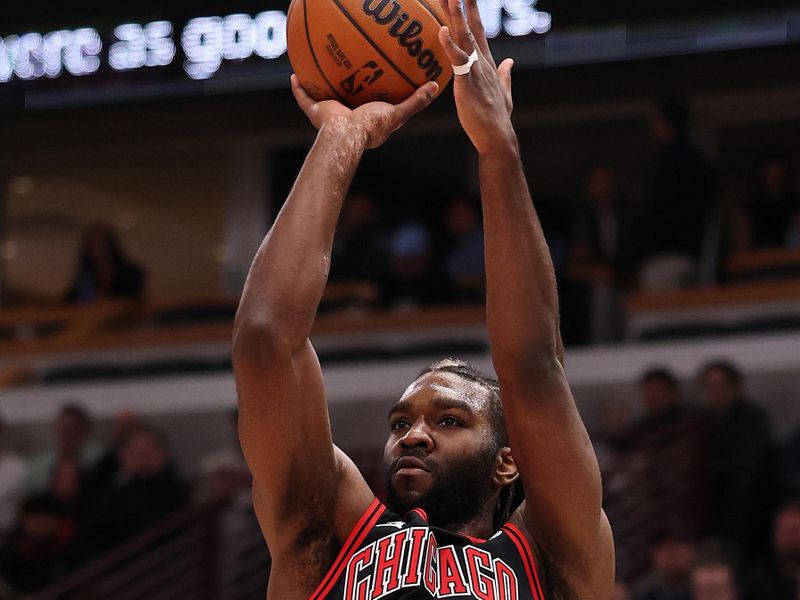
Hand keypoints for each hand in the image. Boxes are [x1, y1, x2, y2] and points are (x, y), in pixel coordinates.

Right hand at [291, 75, 438, 148]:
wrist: (347, 134)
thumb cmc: (372, 126)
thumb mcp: (398, 113)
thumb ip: (416, 101)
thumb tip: (435, 87)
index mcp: (366, 122)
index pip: (370, 108)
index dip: (374, 97)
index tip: (379, 84)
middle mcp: (347, 118)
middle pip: (345, 101)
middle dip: (345, 89)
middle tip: (348, 71)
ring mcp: (331, 116)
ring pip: (323, 98)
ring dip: (319, 87)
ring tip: (318, 68)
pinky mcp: (317, 113)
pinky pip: (304, 98)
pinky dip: (299, 89)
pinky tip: (295, 74)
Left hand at [437, 0, 514, 153]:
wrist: (497, 135)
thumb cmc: (497, 118)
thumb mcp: (503, 93)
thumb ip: (505, 75)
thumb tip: (510, 63)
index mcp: (487, 64)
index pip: (478, 31)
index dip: (472, 12)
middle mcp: (482, 62)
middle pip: (470, 27)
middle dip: (462, 6)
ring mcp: (476, 70)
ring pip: (463, 37)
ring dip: (455, 15)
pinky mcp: (467, 81)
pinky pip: (457, 59)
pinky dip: (449, 44)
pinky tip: (442, 30)